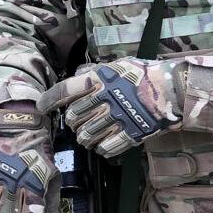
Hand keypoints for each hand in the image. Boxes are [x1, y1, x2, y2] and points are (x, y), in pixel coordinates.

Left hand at [37, 60, 180, 157]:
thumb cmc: (143, 75)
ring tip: (88, 136)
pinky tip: (103, 144)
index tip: (41, 107)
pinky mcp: (128, 134)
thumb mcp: (117, 64)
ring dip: (84, 137)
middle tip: (77, 122)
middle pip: (74, 117)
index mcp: (99, 80)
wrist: (171, 91)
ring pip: (87, 136)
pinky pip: (106, 147)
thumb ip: (95, 70)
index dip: (50, 100)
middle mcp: (104, 100)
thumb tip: (78, 74)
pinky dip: (101, 148)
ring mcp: (116, 119)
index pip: (66, 91)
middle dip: (73, 122)